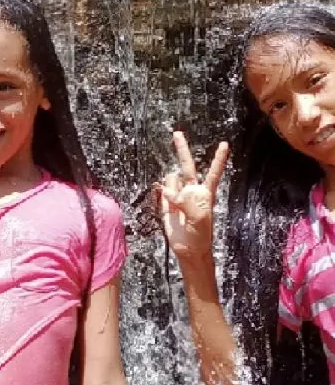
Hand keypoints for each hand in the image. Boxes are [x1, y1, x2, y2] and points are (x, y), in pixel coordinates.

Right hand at [157, 132, 228, 261]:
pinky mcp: (166, 205)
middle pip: (188, 166)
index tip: (224, 144)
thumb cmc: (200, 236)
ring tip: (176, 205)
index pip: (213, 173)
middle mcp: (192, 192)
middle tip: (177, 133)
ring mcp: (178, 197)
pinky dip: (162, 192)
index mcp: (205, 194)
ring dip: (171, 187)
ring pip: (171, 181)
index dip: (218, 159)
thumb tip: (172, 190)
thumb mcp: (200, 219)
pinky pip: (162, 192)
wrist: (188, 251)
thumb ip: (188, 202)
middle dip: (182, 150)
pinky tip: (165, 199)